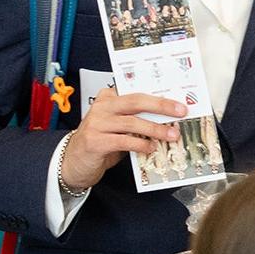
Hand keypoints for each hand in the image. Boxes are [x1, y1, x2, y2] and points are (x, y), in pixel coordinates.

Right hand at [61, 89, 184, 191]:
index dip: (158, 94)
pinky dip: (140, 144)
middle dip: (162, 106)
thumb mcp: (118, 125)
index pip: (137, 91)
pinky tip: (151, 148)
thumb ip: (135, 118)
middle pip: (136, 101)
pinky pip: (124, 141)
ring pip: (132, 122)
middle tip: (181, 111)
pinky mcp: (95, 141)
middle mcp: (101, 107)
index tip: (178, 98)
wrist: (73, 161)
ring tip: (171, 134)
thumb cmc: (100, 141)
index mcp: (108, 98)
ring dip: (155, 129)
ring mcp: (96, 124)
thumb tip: (167, 118)